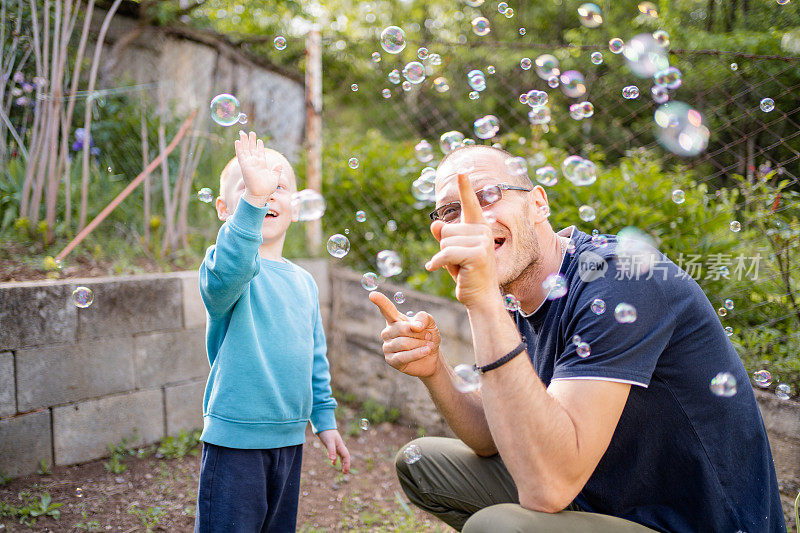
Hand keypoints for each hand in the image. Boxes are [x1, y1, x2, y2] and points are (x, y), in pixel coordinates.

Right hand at [234, 131, 279, 196]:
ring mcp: (249, 164)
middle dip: (251, 141)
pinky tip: (237, 141)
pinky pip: (241, 155)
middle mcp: (254, 163)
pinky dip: (239, 148)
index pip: (259, 153)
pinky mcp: (244, 165)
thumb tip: (280, 165)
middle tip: (250, 132)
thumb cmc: (267, 188)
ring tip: (243, 133)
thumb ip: (276, 171)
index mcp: (261, 165)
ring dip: (244, 141)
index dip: (259, 146)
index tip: (259, 140)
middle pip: (251, 149)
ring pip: (245, 150)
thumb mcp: (275, 178)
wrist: (260, 194)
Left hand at [316, 429, 349, 473]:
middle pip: (345, 457)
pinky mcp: (331, 445)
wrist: (323, 425)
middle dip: (346, 465)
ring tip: (342, 470)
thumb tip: (332, 460)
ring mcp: (336, 445)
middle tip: (345, 473)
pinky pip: (335, 454)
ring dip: (342, 463)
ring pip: (341, 456)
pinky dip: (335, 459)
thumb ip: (331, 451)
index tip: (346, 471)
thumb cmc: (327, 432)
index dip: (347, 464)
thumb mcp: (329, 442)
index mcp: (340, 446)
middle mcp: (339, 446)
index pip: (346, 456)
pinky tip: (333, 462)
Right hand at [369, 292, 440, 377]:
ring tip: (428, 345)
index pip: (387, 309)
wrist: (431, 358)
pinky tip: (426, 351)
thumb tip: (415, 327)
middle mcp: (388, 332)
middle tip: (428, 336)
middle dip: (419, 334)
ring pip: (404, 343)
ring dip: (420, 344)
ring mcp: (387, 346)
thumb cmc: (428, 337)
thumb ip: (423, 318)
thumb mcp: (430, 323)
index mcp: (394, 319)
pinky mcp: (390, 360)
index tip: (372, 295)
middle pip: (402, 328)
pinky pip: (403, 356)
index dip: (380, 301)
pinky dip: (418, 353)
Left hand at [426, 173, 498, 307]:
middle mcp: (483, 231)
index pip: (470, 204)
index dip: (465, 187)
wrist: (480, 297)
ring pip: (444, 242)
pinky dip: (437, 264)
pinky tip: (435, 270)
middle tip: (458, 263)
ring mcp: (482, 242)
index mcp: (478, 228)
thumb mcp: (452, 253)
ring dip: (444, 258)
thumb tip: (435, 224)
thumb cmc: (467, 274)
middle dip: (444, 248)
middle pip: (446, 230)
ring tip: (458, 268)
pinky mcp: (477, 254)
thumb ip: (444, 238)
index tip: (461, 171)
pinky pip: (445, 254)